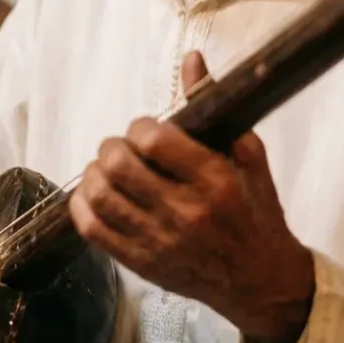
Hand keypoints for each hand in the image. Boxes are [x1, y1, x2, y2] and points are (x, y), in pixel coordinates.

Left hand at [69, 51, 314, 342]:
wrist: (261, 281)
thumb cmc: (256, 213)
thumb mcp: (248, 155)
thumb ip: (215, 108)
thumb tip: (192, 61)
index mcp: (215, 180)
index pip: (154, 140)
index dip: (140, 126)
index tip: (146, 130)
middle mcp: (186, 212)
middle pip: (120, 166)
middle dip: (112, 147)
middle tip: (121, 148)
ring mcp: (161, 241)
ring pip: (101, 197)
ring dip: (94, 174)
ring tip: (106, 170)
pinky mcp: (143, 264)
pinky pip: (94, 232)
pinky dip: (82, 207)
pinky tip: (94, 195)